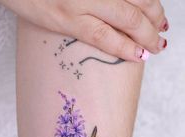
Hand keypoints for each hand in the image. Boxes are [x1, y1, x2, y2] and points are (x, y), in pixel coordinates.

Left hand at [0, 0, 168, 61]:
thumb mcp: (49, 23)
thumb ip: (77, 28)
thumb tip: (104, 37)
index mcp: (68, 18)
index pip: (106, 37)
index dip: (127, 48)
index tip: (143, 57)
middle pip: (126, 17)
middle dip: (147, 32)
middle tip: (159, 44)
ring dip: (153, 11)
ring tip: (162, 25)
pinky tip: (151, 2)